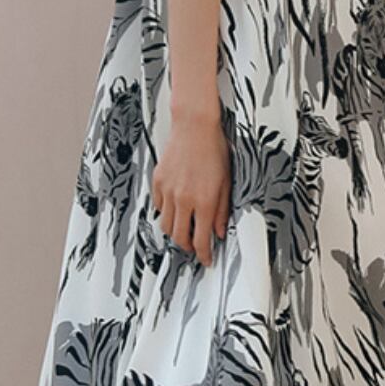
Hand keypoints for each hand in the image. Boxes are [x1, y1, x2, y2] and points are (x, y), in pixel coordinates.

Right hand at [151, 105, 230, 266]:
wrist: (194, 127)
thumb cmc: (214, 149)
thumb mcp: (226, 182)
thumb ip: (222, 210)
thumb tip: (220, 231)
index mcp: (204, 201)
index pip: (201, 240)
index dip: (204, 254)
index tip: (207, 259)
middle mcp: (184, 199)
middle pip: (179, 237)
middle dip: (188, 247)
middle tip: (195, 246)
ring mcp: (168, 191)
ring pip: (166, 225)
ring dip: (175, 232)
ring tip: (184, 228)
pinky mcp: (158, 182)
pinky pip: (158, 207)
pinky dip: (166, 212)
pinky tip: (175, 208)